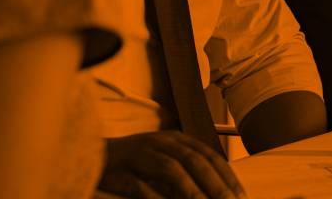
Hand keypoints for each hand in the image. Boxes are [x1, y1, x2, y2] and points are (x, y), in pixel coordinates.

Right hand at [98, 131, 245, 198]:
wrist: (91, 155)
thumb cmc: (133, 162)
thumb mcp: (164, 160)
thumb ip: (187, 172)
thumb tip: (214, 192)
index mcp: (175, 139)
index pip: (208, 155)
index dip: (226, 175)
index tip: (239, 195)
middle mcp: (159, 143)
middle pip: (194, 161)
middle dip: (214, 184)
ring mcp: (138, 154)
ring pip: (171, 170)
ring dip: (191, 190)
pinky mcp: (119, 171)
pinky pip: (141, 186)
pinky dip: (157, 198)